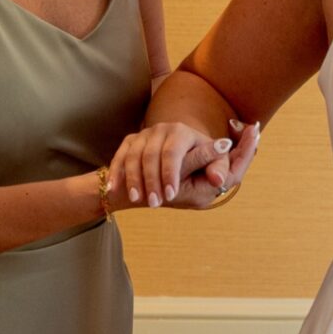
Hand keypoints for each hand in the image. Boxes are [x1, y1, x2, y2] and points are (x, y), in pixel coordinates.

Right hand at [106, 113, 259, 210]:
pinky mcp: (131, 141)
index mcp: (186, 134)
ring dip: (135, 180)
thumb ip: (214, 172)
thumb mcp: (207, 175)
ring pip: (134, 157)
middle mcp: (164, 130)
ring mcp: (146, 135)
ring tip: (138, 200)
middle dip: (153, 180)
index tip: (170, 195)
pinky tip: (113, 189)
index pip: (174, 152)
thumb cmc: (196, 176)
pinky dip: (117, 174)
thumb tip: (219, 178)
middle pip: (152, 155)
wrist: (172, 173)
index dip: (170, 174)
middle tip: (155, 203)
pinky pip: (120, 157)